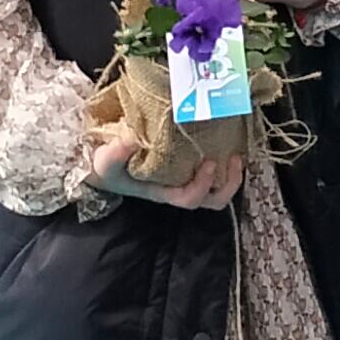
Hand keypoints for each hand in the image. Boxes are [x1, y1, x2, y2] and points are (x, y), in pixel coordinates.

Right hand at [86, 133, 247, 209]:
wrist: (102, 163)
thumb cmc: (106, 167)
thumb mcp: (106, 161)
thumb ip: (115, 152)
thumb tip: (131, 138)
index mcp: (163, 192)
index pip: (190, 198)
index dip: (203, 185)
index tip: (210, 162)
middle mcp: (178, 188)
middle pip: (212, 201)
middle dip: (229, 185)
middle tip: (234, 159)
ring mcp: (185, 179)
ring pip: (217, 190)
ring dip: (231, 175)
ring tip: (237, 153)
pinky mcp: (188, 166)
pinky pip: (213, 171)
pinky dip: (224, 161)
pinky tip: (225, 139)